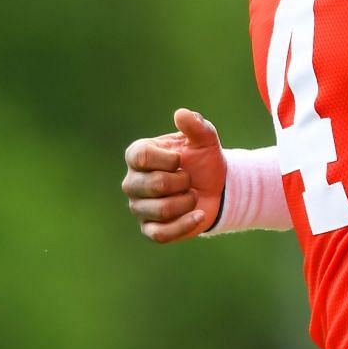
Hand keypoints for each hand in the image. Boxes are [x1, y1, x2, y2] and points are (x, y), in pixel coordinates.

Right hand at [121, 108, 225, 242]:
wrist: (215, 187)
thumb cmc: (202, 159)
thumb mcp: (204, 140)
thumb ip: (195, 125)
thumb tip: (181, 114)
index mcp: (137, 156)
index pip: (141, 157)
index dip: (168, 160)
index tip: (181, 159)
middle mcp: (132, 182)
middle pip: (154, 185)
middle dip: (182, 182)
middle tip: (189, 179)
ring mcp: (139, 207)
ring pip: (161, 210)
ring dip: (187, 202)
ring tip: (192, 195)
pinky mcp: (150, 229)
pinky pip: (161, 234)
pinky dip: (185, 225)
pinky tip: (199, 215)